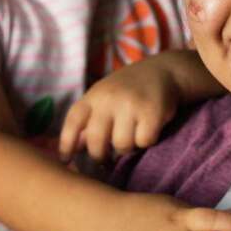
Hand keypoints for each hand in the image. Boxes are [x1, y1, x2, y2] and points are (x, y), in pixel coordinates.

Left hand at [59, 59, 182, 162]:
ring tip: (133, 135)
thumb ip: (89, 121)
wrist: (164, 70)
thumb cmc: (129, 90)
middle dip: (101, 155)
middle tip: (108, 156)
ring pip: (121, 145)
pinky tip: (149, 129)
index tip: (66, 160)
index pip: (73, 122)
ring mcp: (130, 104)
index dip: (66, 144)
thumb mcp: (104, 98)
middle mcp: (109, 99)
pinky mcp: (151, 112)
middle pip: (96, 142)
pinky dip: (147, 141)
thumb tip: (73, 149)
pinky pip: (143, 142)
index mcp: (93, 96)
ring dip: (128, 147)